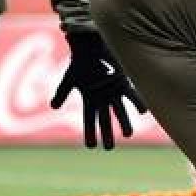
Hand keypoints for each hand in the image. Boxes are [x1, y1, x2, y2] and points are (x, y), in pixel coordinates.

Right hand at [51, 30, 144, 149]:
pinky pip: (131, 94)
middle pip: (104, 120)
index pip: (89, 121)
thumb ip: (62, 93)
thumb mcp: (69, 79)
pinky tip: (142, 111)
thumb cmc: (79, 63)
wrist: (89, 46)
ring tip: (127, 134)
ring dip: (123, 122)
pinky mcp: (122, 81)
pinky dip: (137, 102)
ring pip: (119, 110)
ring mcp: (113, 91)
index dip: (90, 133)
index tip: (91, 147)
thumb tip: (53, 106)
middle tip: (109, 148)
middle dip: (107, 134)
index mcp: (89, 100)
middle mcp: (102, 99)